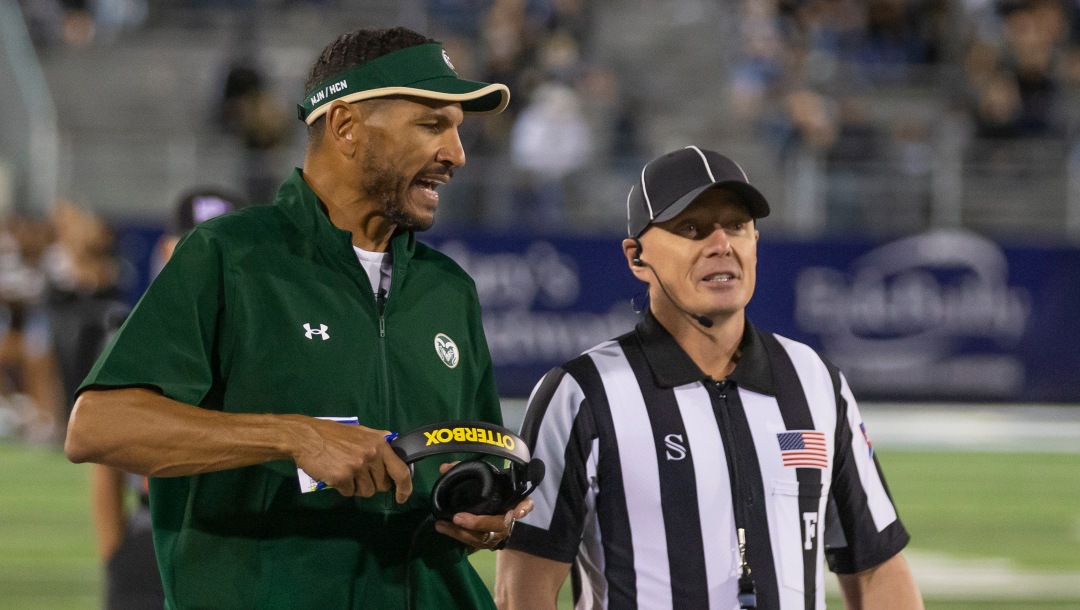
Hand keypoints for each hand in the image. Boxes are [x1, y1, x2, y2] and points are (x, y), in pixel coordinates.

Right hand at [290, 416, 412, 501]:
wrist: (306, 437)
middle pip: (382, 485)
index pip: (400, 470)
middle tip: (360, 475)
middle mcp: (371, 455)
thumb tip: (392, 441)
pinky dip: (343, 488)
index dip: (405, 487)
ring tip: (346, 473)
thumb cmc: (333, 434)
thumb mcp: (360, 431)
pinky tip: (335, 475)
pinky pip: (349, 493)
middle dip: (373, 484)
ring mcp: (356, 467)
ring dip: (357, 487)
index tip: (402, 497)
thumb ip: (377, 439)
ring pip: (366, 492)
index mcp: (379, 443)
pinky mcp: (342, 477)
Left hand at [433, 462, 533, 549]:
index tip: (517, 512)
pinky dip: (458, 537)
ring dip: (462, 532)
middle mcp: (508, 519)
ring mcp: (498, 533)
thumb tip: (444, 467)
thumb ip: (464, 470)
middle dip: (478, 523)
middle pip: (498, 525)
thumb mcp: (480, 478)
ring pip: (483, 537)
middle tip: (457, 518)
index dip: (523, 509)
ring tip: (442, 525)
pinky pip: (474, 543)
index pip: (526, 504)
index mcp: (512, 501)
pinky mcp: (486, 542)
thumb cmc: (487, 491)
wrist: (486, 510)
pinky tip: (444, 529)